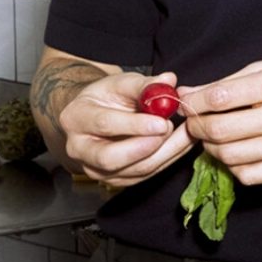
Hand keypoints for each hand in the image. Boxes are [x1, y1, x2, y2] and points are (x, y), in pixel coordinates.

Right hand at [59, 70, 193, 187]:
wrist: (98, 116)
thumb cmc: (108, 97)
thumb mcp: (121, 83)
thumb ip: (144, 84)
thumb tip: (169, 81)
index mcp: (75, 118)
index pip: (104, 125)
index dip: (135, 125)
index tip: (162, 121)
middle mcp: (79, 149)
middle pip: (112, 158)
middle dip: (147, 146)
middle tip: (170, 129)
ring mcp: (96, 169)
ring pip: (134, 170)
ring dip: (165, 153)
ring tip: (186, 133)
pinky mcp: (116, 180)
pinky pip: (146, 175)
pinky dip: (168, 160)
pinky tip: (182, 144)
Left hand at [180, 59, 261, 185]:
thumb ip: (228, 82)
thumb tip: (186, 93)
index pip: (220, 98)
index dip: (194, 103)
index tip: (185, 103)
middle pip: (220, 131)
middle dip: (197, 128)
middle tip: (194, 123)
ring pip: (229, 156)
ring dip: (211, 148)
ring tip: (213, 137)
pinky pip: (248, 175)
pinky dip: (232, 166)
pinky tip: (234, 152)